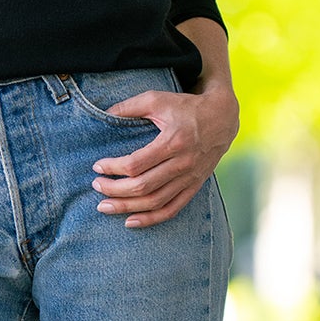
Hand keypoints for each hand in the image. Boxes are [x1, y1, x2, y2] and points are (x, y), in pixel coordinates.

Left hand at [91, 83, 238, 227]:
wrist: (222, 118)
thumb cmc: (186, 107)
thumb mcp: (158, 99)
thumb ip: (130, 106)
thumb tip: (104, 114)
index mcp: (172, 142)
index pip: (136, 164)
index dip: (112, 168)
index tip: (98, 166)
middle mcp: (182, 164)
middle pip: (143, 186)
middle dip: (115, 190)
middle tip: (97, 186)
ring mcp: (190, 178)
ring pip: (155, 201)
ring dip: (127, 207)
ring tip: (104, 206)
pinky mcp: (194, 186)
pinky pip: (172, 209)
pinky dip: (151, 219)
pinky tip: (130, 221)